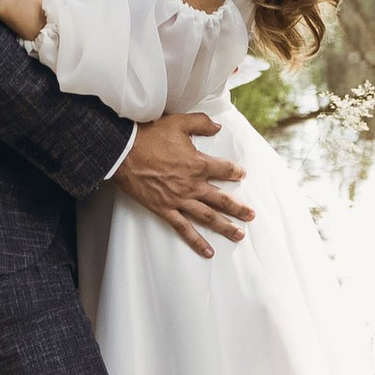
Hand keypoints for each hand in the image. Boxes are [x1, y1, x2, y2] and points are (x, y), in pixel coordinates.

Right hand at [118, 109, 251, 257]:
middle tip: (251, 216)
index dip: (235, 172)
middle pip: (222, 199)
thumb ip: (201, 124)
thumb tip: (217, 127)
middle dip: (239, 208)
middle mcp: (192, 185)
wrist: (123, 152)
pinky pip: (184, 229)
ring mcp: (179, 200)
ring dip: (225, 227)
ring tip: (239, 235)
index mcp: (198, 164)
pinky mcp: (165, 210)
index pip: (224, 170)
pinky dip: (196, 241)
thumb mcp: (178, 122)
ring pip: (208, 217)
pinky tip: (208, 252)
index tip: (242, 175)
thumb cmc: (149, 136)